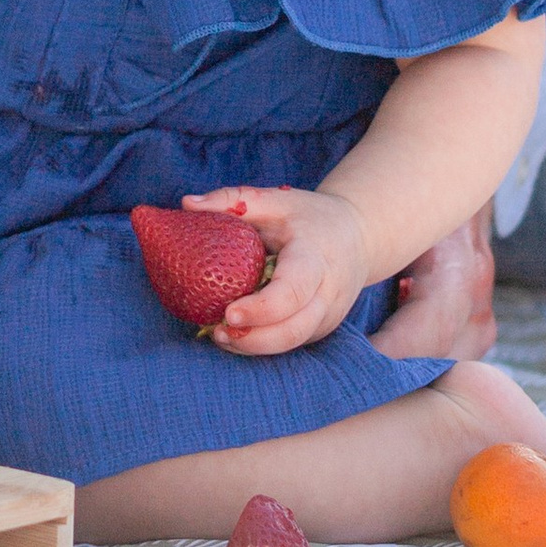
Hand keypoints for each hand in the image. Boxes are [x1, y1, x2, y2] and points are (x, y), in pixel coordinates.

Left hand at [183, 184, 370, 355]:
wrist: (358, 236)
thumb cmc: (309, 217)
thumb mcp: (274, 199)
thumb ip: (231, 200)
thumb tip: (187, 205)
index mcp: (315, 256)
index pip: (293, 290)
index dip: (262, 308)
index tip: (229, 313)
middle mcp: (328, 291)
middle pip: (294, 329)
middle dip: (254, 339)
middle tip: (217, 332)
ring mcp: (328, 314)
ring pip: (293, 342)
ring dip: (255, 346)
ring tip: (220, 336)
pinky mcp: (322, 327)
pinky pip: (292, 342)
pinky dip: (264, 344)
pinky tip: (237, 337)